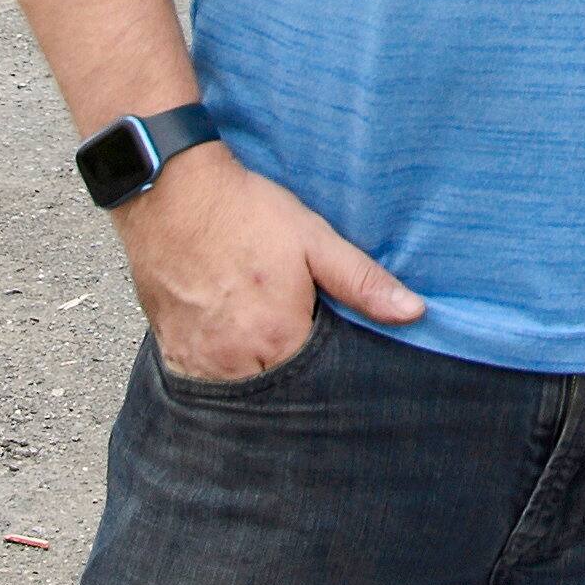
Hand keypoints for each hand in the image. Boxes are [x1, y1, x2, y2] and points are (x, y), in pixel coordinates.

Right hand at [116, 143, 423, 383]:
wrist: (171, 191)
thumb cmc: (244, 212)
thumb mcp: (314, 240)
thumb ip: (362, 282)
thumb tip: (413, 312)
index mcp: (279, 339)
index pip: (315, 387)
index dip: (326, 377)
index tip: (332, 363)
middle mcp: (235, 360)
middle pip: (274, 393)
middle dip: (290, 382)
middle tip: (296, 351)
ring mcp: (199, 360)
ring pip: (236, 393)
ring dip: (253, 379)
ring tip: (263, 351)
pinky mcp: (171, 350)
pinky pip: (199, 383)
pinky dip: (216, 375)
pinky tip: (228, 350)